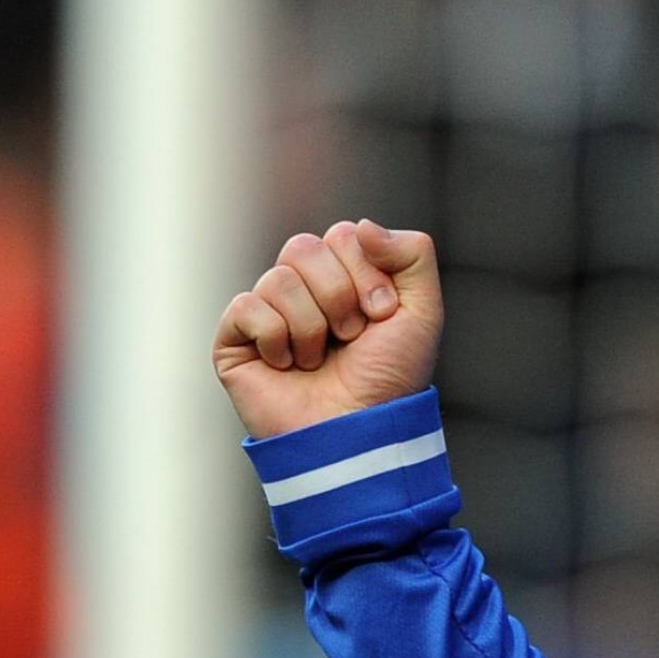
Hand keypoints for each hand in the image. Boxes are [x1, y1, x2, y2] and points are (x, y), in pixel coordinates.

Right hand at [213, 219, 443, 438]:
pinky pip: (246, 306)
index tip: (381, 317)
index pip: (343, 235)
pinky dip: (276, 338)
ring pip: (278, 279)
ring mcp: (266, 312)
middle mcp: (302, 290)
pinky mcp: (235, 339)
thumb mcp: (423, 312)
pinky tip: (286, 366)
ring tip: (319, 360)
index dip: (366, 273)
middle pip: (305, 247)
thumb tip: (361, 227)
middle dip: (338, 295)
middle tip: (350, 337)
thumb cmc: (389, 379)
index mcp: (342, 276)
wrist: (356, 431)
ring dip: (311, 326)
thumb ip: (413, 254)